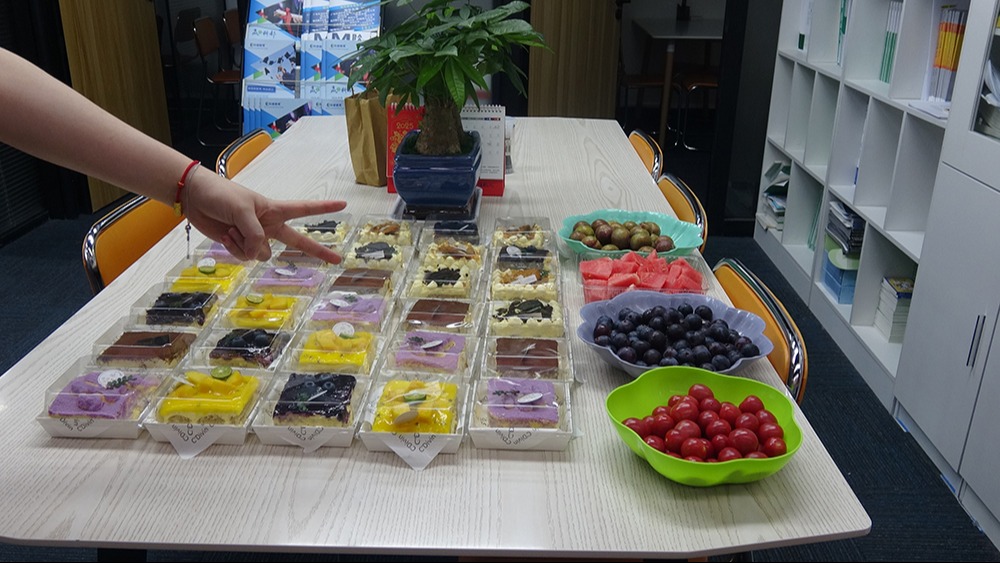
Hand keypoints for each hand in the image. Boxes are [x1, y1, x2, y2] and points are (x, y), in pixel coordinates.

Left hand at [184, 171, 346, 262]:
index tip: (343, 205)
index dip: (324, 208)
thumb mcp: (242, 211)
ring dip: (245, 244)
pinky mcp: (240, 245)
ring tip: (231, 227)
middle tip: (337, 260)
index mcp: (274, 210)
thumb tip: (260, 254)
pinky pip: (245, 257)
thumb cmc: (221, 195)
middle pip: (297, 241)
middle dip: (317, 251)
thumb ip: (255, 234)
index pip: (304, 209)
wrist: (195, 198)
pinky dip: (234, 248)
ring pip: (261, 254)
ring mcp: (255, 237)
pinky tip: (225, 235)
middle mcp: (268, 225)